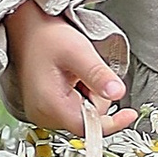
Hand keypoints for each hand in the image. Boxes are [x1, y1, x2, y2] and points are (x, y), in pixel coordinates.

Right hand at [3, 0, 135, 133]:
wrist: (28, 29)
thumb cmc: (46, 37)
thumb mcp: (78, 51)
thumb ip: (98, 74)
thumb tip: (117, 93)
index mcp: (49, 104)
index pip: (87, 127)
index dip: (111, 123)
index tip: (129, 115)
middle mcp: (43, 114)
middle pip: (86, 121)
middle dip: (95, 98)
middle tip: (85, 73)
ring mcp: (43, 113)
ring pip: (82, 115)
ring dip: (88, 95)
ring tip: (76, 73)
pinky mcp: (45, 108)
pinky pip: (73, 109)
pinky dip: (80, 95)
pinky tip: (71, 78)